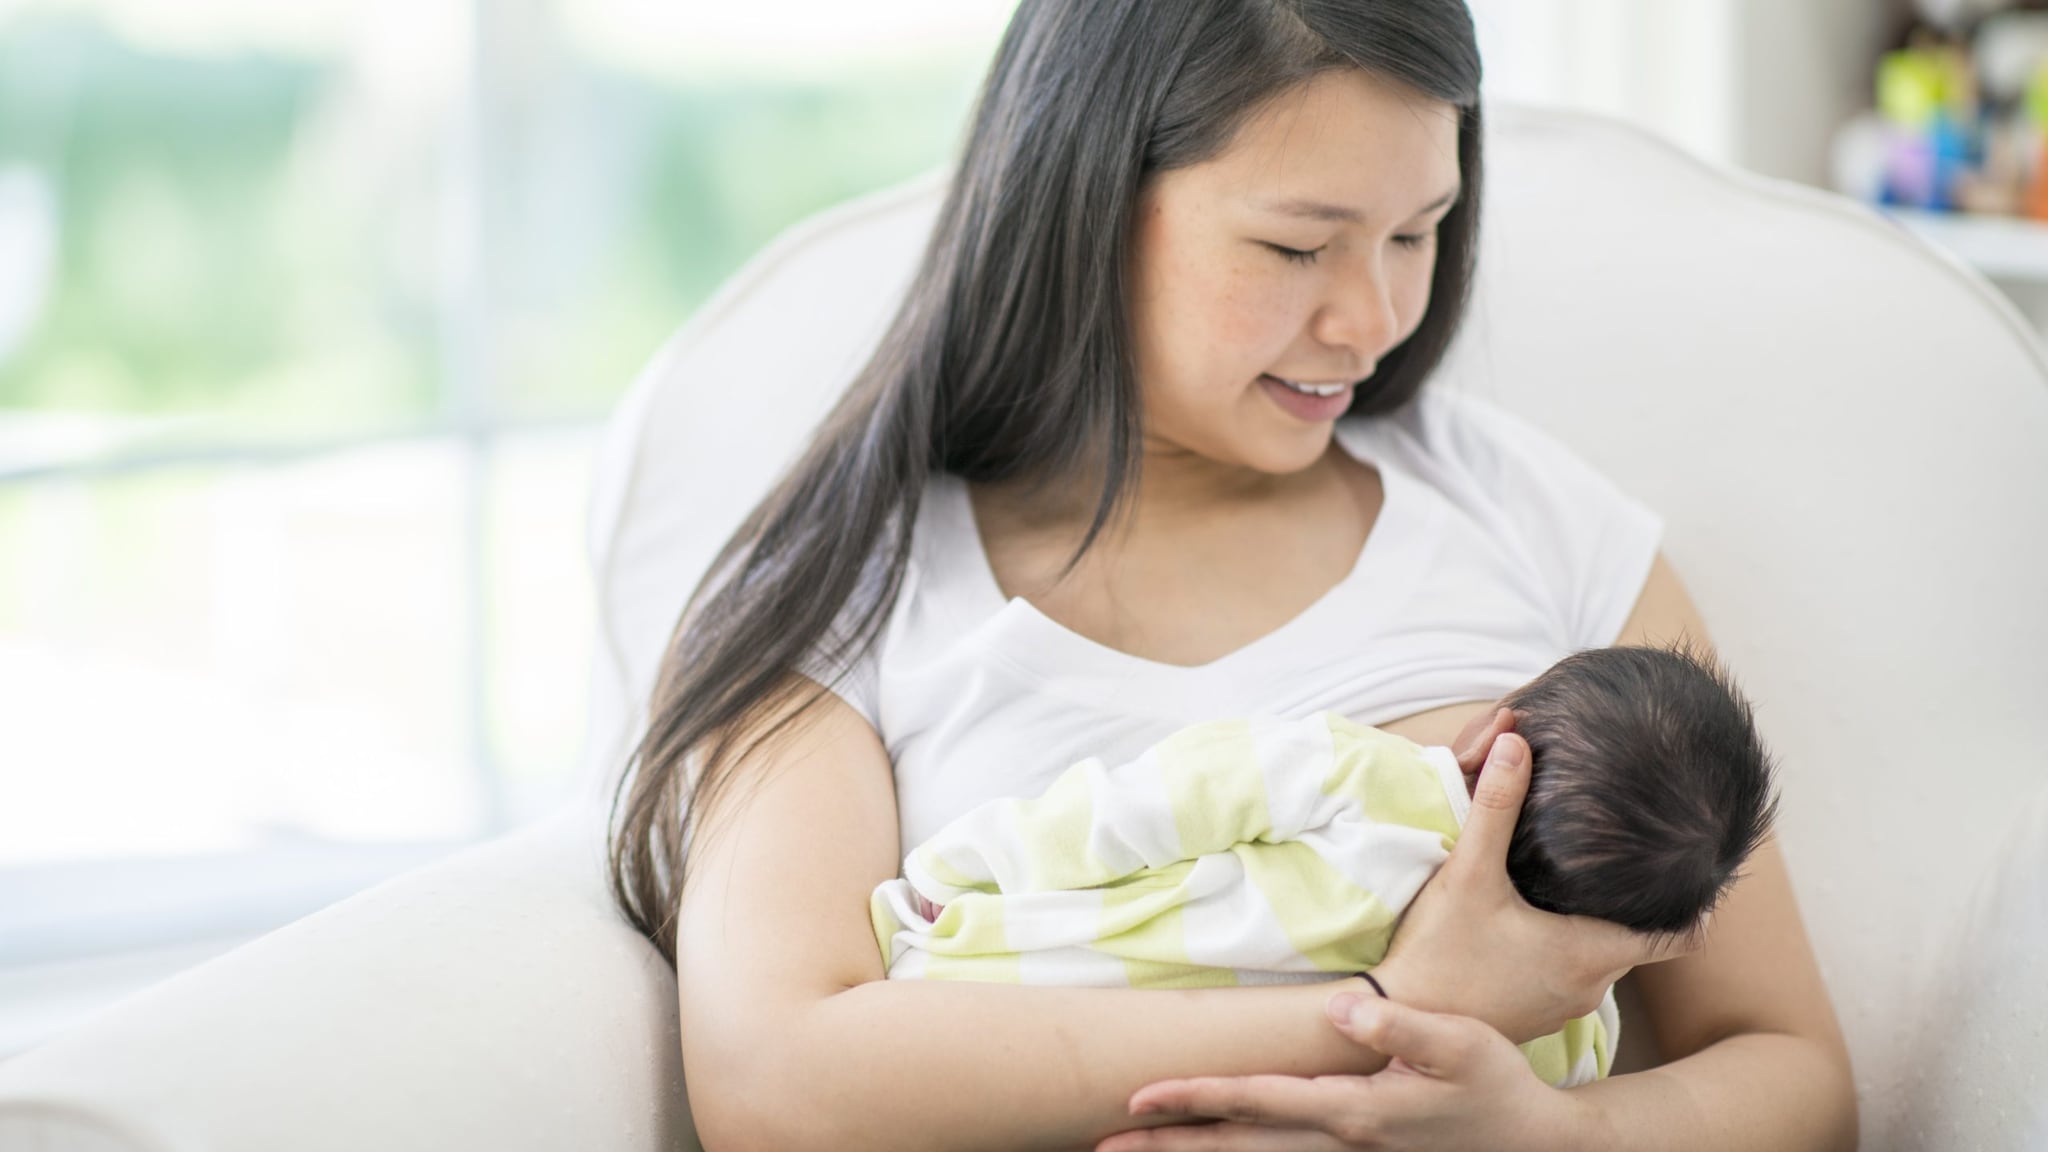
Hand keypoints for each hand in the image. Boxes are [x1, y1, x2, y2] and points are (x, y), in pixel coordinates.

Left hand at [1096, 994, 1589, 1150]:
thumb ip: (1395, 1026)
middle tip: (1102, 1141)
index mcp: (1353, 1112)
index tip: (1136, 1097)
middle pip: (1236, 1146)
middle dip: (1168, 1144)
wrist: (1538, 1144)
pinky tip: (1213, 1147)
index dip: (1193, 1098)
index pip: (1253, 1102)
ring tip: (1135, 1149)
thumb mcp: (1458, 1043)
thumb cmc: (1498, 1086)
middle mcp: (1339, 1142)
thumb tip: (1336, 1009)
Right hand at [1376, 709, 1697, 1042]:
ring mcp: (1561, 1008)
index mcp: (1590, 952)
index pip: (1680, 939)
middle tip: (1627, 864)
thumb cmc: (1438, 952)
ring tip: (1576, 889)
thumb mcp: (1469, 872)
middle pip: (1637, 942)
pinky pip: (1568, 979)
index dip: (1697, 908)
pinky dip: (1563, 952)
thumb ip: (1495, 805)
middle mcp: (1588, 987)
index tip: (1698, 877)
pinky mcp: (1533, 1017)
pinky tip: (1534, 926)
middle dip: (1633, 907)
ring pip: (1600, 960)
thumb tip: (1514, 739)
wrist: (1399, 1018)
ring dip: (1593, 928)